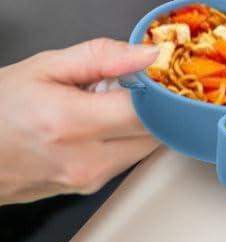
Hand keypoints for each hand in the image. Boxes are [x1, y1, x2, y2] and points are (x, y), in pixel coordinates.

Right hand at [0, 39, 159, 203]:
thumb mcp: (45, 66)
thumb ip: (103, 56)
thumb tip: (149, 53)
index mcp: (71, 124)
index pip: (149, 109)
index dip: (164, 86)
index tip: (163, 70)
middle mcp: (83, 160)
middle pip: (156, 131)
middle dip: (156, 103)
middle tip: (133, 82)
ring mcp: (86, 180)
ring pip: (146, 146)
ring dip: (142, 121)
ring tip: (109, 102)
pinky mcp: (86, 188)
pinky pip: (128, 158)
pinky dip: (127, 137)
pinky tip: (103, 121)